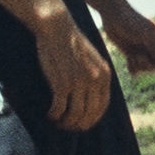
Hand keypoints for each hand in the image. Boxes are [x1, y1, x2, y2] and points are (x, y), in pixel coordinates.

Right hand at [33, 12, 111, 130]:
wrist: (58, 28)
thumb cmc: (71, 42)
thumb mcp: (92, 59)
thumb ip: (95, 76)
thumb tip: (91, 99)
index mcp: (104, 75)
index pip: (102, 107)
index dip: (92, 119)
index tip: (82, 123)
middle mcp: (95, 81)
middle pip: (89, 115)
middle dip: (78, 124)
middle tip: (67, 126)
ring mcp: (79, 83)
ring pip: (75, 115)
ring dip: (65, 123)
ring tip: (58, 122)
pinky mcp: (62, 84)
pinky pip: (59, 109)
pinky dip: (54, 115)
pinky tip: (49, 115)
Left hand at [103, 10, 154, 78]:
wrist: (113, 16)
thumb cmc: (132, 21)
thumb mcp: (146, 35)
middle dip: (149, 66)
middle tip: (139, 57)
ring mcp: (144, 51)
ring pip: (147, 69)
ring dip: (139, 66)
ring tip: (131, 57)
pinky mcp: (133, 54)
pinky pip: (137, 69)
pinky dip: (132, 68)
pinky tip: (128, 60)